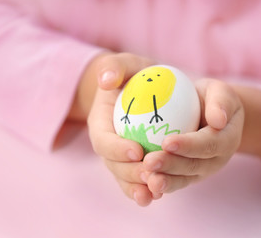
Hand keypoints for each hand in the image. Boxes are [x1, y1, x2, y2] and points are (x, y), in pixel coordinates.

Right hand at [87, 52, 158, 205]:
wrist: (142, 90)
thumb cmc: (133, 76)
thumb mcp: (125, 65)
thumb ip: (115, 67)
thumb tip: (106, 80)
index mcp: (100, 123)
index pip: (103, 140)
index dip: (115, 148)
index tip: (136, 150)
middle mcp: (109, 145)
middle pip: (114, 165)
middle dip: (130, 173)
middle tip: (150, 173)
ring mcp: (121, 157)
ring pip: (126, 178)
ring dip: (138, 187)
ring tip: (155, 192)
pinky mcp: (136, 164)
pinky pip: (138, 181)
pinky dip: (147, 189)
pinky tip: (159, 195)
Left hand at [142, 79, 244, 194]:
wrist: (213, 115)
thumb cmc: (213, 99)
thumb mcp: (221, 93)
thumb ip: (222, 103)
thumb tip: (219, 120)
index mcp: (226, 139)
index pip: (208, 144)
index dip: (189, 145)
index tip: (167, 142)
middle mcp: (216, 160)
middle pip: (194, 166)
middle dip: (171, 165)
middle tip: (149, 162)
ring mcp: (202, 171)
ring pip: (183, 179)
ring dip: (165, 181)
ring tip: (148, 180)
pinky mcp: (188, 176)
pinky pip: (175, 182)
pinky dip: (161, 185)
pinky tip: (145, 184)